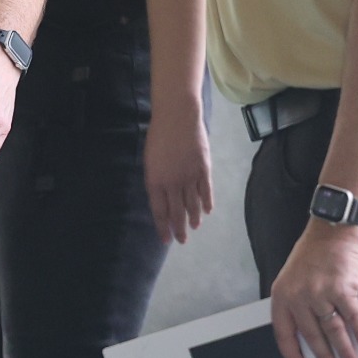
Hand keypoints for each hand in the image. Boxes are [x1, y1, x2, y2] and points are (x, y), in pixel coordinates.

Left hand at [145, 106, 212, 243]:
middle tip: (182, 240)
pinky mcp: (204, 169)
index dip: (163, 227)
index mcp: (155, 181)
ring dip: (194, 218)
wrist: (177, 116)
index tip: (166, 240)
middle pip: (177, 212)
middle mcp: (172, 183)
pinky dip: (207, 202)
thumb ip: (156, 180)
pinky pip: (206, 191)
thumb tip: (162, 197)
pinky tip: (207, 211)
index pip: (160, 211)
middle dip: (179, 229)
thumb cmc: (158, 135)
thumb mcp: (149, 160)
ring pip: (193, 204)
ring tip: (195, 227)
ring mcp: (190, 177)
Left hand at [268, 221, 357, 357]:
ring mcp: (320, 293)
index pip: (284, 333)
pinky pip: (353, 317)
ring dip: (344, 349)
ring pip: (333, 330)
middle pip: (311, 335)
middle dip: (323, 356)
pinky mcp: (342, 289)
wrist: (333, 228)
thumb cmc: (313, 252)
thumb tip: (312, 332)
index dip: (292, 354)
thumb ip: (297, 301)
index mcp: (282, 295)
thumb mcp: (293, 276)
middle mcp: (298, 296)